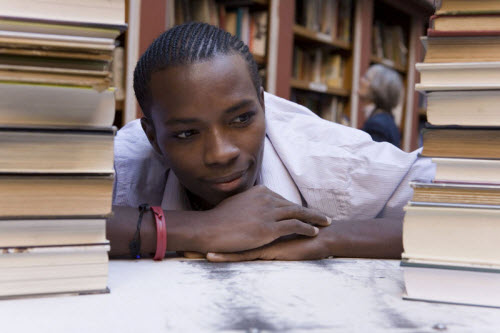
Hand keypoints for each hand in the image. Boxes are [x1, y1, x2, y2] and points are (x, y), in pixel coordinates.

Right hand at [199, 185, 330, 252]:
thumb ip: (249, 204)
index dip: (296, 208)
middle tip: (324, 217)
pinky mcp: (269, 228)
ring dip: (314, 219)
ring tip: (326, 223)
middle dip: (310, 212)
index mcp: (259, 191)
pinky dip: (307, 228)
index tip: (306, 213)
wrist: (208, 229)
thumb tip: (251, 207)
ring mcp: (268, 212)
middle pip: (294, 205)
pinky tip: (314, 232)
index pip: (282, 200)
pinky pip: (294, 226)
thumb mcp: (236, 204)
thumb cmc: (219, 220)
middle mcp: (266, 198)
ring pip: (298, 213)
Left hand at [205, 216, 404, 261]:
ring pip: (230, 242)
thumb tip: (257, 227)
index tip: (193, 230)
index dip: (214, 226)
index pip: (233, 225)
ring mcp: (259, 239)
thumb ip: (268, 228)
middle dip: (204, 236)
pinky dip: (226, 256)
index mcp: (258, 223)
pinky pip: (242, 255)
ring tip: (187, 253)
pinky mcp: (265, 249)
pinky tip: (210, 257)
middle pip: (226, 231)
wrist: (322, 239)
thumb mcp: (282, 231)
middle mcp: (256, 228)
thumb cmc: (304, 235)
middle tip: (183, 244)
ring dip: (209, 246)